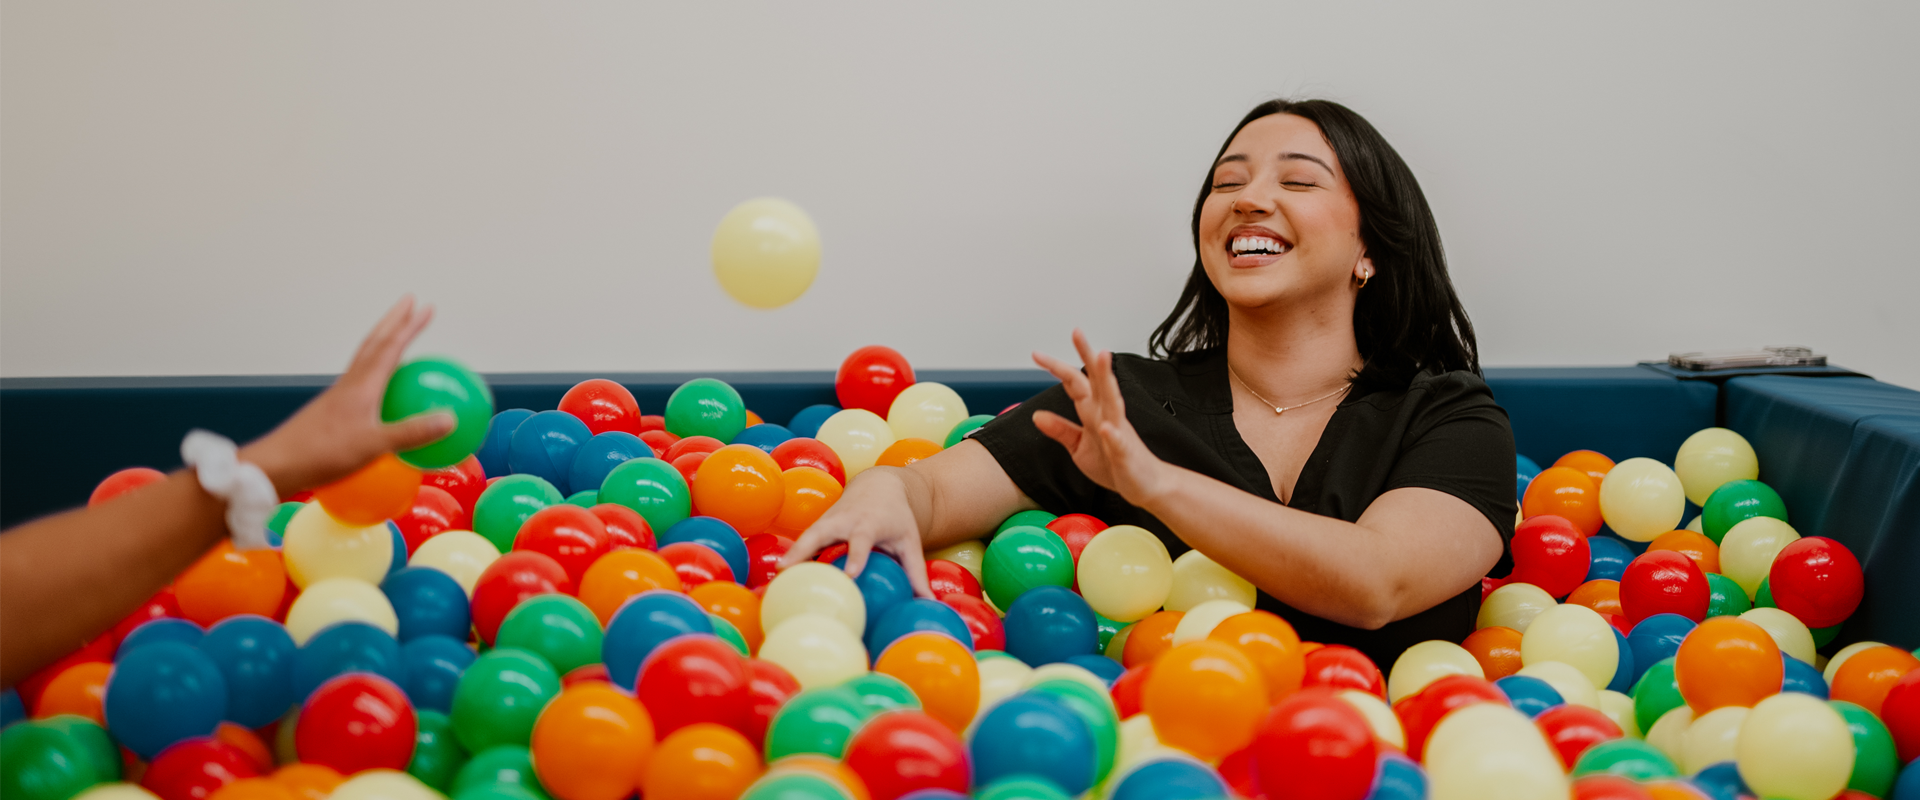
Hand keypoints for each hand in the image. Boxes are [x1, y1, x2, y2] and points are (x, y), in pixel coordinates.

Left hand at [239, 297, 454, 495]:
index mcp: (361, 386)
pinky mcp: (333, 410)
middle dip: (394, 321)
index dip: (409, 326)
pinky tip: (384, 389)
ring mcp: (340, 396)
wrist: (278, 465)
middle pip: (374, 343)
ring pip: (365, 359)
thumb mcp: (373, 445)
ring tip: (399, 337)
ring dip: (384, 342)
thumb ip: (412, 432)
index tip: (425, 306)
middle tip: (410, 304)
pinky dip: (378, 372)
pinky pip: (362, 382)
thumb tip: (450, 419)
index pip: (389, 346)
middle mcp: (350, 384)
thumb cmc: (322, 454)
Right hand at [776, 467, 935, 597]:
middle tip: (785, 571)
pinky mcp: (818, 526)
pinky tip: (776, 581)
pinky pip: (802, 544)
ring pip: (803, 538)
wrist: (880, 485)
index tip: (850, 574)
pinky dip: (789, 559)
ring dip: (788, 556)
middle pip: (818, 534)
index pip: (861, 539)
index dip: (855, 555)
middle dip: (802, 550)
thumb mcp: (910, 542)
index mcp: (868, 523)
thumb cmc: (898, 518)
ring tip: (770, 581)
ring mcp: (826, 521)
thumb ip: (916, 573)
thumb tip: (929, 604)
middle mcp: (842, 520)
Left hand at [1030, 329, 1176, 508]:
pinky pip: (1118, 442)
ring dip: (1107, 379)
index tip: (1037, 354)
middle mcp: (1107, 415)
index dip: (1058, 368)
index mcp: (1094, 412)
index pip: (1076, 384)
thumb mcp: (1078, 447)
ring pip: (1112, 400)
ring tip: (1102, 357)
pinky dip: (1112, 435)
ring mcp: (1118, 431)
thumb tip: (1037, 415)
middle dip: (1088, 356)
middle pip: (1097, 380)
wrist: (1145, 484)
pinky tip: (1105, 427)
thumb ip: (1060, 430)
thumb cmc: (1114, 464)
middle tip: (1077, 332)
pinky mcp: (1125, 453)